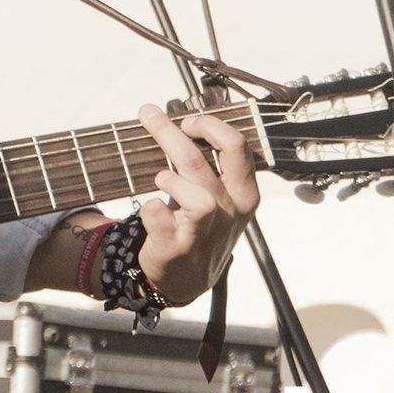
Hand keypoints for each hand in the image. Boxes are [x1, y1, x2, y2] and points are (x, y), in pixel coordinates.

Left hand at [131, 105, 260, 304]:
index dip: (210, 126)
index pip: (238, 147)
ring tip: (160, 177)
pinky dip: (151, 208)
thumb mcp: (220, 195)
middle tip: (149, 116)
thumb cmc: (202, 224)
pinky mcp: (177, 248)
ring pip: (197, 199)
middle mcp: (230, 213)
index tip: (187, 120)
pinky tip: (151, 206)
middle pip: (201, 163)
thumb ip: (210, 162)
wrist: (187, 276)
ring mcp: (205, 233)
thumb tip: (182, 118)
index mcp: (244, 193)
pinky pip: (162, 220)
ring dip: (170, 180)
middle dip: (171, 134)